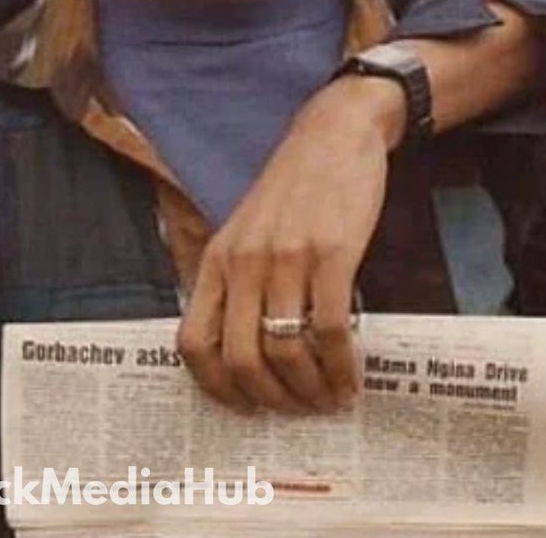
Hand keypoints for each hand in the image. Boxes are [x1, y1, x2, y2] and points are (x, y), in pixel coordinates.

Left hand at [177, 74, 404, 411]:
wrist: (335, 133)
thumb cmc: (293, 188)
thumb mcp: (246, 230)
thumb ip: (237, 280)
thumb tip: (244, 351)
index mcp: (217, 259)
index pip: (193, 342)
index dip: (216, 388)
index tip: (246, 407)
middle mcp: (244, 262)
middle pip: (240, 358)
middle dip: (271, 400)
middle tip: (299, 411)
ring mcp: (286, 257)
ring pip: (285, 351)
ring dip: (310, 391)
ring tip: (331, 398)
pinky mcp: (332, 253)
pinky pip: (330, 330)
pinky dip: (341, 367)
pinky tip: (352, 377)